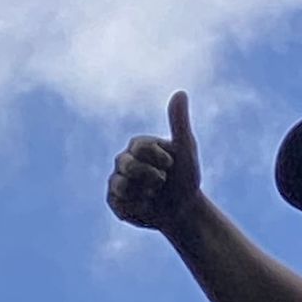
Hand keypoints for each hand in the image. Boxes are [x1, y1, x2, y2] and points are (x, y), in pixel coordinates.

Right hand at [107, 90, 202, 230]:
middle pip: (128, 165)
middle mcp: (123, 160)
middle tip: (163, 182)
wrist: (184, 209)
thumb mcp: (187, 150)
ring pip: (121, 185)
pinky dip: (139, 207)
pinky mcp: (115, 201)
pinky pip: (120, 203)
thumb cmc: (185, 177)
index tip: (170, 164)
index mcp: (138, 145)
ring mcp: (117, 180)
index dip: (159, 159)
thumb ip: (180, 123)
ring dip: (145, 194)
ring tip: (154, 195)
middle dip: (152, 177)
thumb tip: (180, 92)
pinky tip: (147, 206)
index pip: (140, 146)